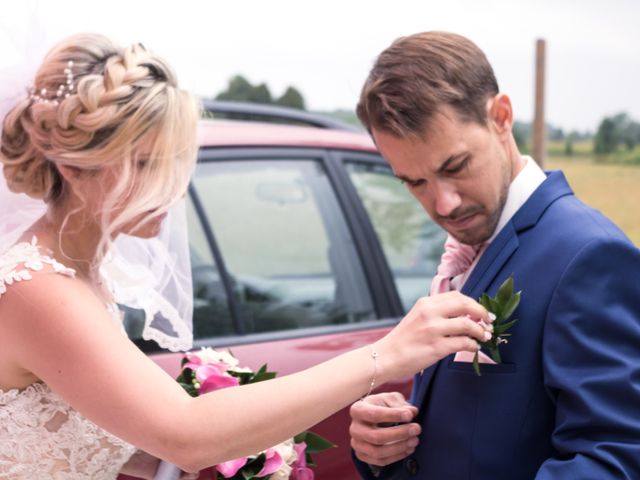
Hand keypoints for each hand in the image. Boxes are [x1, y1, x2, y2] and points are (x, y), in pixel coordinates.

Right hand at [350, 392, 419, 466]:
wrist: (372, 418)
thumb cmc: (382, 406)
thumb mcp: (389, 399)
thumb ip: (400, 404)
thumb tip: (412, 412)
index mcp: (358, 410)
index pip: (374, 414)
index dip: (393, 415)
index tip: (410, 416)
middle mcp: (354, 428)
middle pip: (376, 436)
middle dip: (399, 433)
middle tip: (417, 429)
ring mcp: (357, 444)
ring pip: (378, 452)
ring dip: (399, 447)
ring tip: (415, 440)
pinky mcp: (362, 456)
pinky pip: (380, 461)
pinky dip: (397, 456)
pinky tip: (408, 449)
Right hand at [376, 291, 491, 379]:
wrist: (386, 357)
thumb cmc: (403, 340)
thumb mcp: (418, 317)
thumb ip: (437, 313)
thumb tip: (464, 315)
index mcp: (426, 303)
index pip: (457, 296)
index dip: (473, 303)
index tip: (481, 312)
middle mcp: (430, 312)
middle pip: (464, 304)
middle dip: (481, 312)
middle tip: (489, 322)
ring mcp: (433, 329)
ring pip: (467, 324)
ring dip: (480, 330)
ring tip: (484, 336)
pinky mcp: (436, 347)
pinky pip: (463, 343)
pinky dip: (473, 345)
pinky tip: (473, 348)